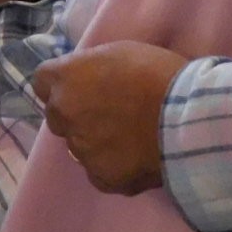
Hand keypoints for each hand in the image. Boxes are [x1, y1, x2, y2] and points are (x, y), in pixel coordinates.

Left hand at [31, 41, 188, 194]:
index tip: (82, 86)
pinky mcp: (103, 178)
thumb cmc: (158, 74)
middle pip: (59, 116)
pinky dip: (115, 167)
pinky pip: (101, 172)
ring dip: (97, 142)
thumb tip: (85, 81)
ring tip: (131, 138)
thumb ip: (91, 69)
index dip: (63, 84)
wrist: (188, 118)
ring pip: (81, 146)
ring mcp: (82, 150)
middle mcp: (64, 115)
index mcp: (65, 80)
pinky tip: (138, 158)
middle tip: (111, 113)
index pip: (42, 82)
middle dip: (77, 114)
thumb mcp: (119, 52)